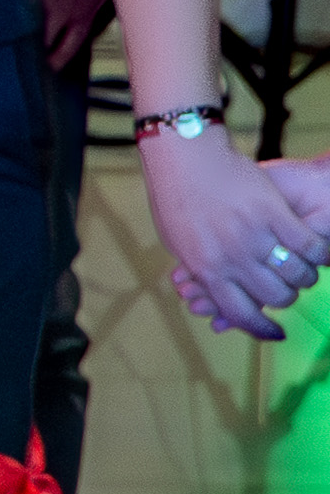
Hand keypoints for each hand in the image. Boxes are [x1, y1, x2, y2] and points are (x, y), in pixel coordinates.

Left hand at [144, 128, 329, 342]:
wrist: (186, 160)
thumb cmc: (177, 201)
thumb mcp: (179, 244)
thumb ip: (199, 271)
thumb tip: (209, 297)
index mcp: (208, 270)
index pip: (241, 314)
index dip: (261, 329)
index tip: (276, 333)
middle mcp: (232, 259)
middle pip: (274, 297)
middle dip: (287, 299)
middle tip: (291, 291)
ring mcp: (253, 236)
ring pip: (294, 274)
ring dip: (305, 277)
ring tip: (305, 272)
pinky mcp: (273, 212)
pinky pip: (306, 243)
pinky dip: (317, 252)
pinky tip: (318, 252)